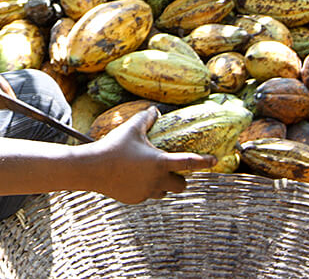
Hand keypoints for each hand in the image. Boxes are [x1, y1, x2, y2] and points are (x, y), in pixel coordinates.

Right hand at [83, 107, 216, 203]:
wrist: (93, 168)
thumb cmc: (114, 146)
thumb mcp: (131, 129)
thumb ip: (145, 119)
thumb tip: (154, 110)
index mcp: (160, 162)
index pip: (189, 163)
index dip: (205, 162)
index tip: (215, 160)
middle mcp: (157, 180)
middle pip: (181, 186)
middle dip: (180, 179)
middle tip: (171, 169)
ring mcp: (147, 192)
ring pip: (164, 192)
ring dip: (162, 184)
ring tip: (148, 172)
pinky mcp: (136, 199)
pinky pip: (147, 194)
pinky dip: (145, 187)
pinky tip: (132, 177)